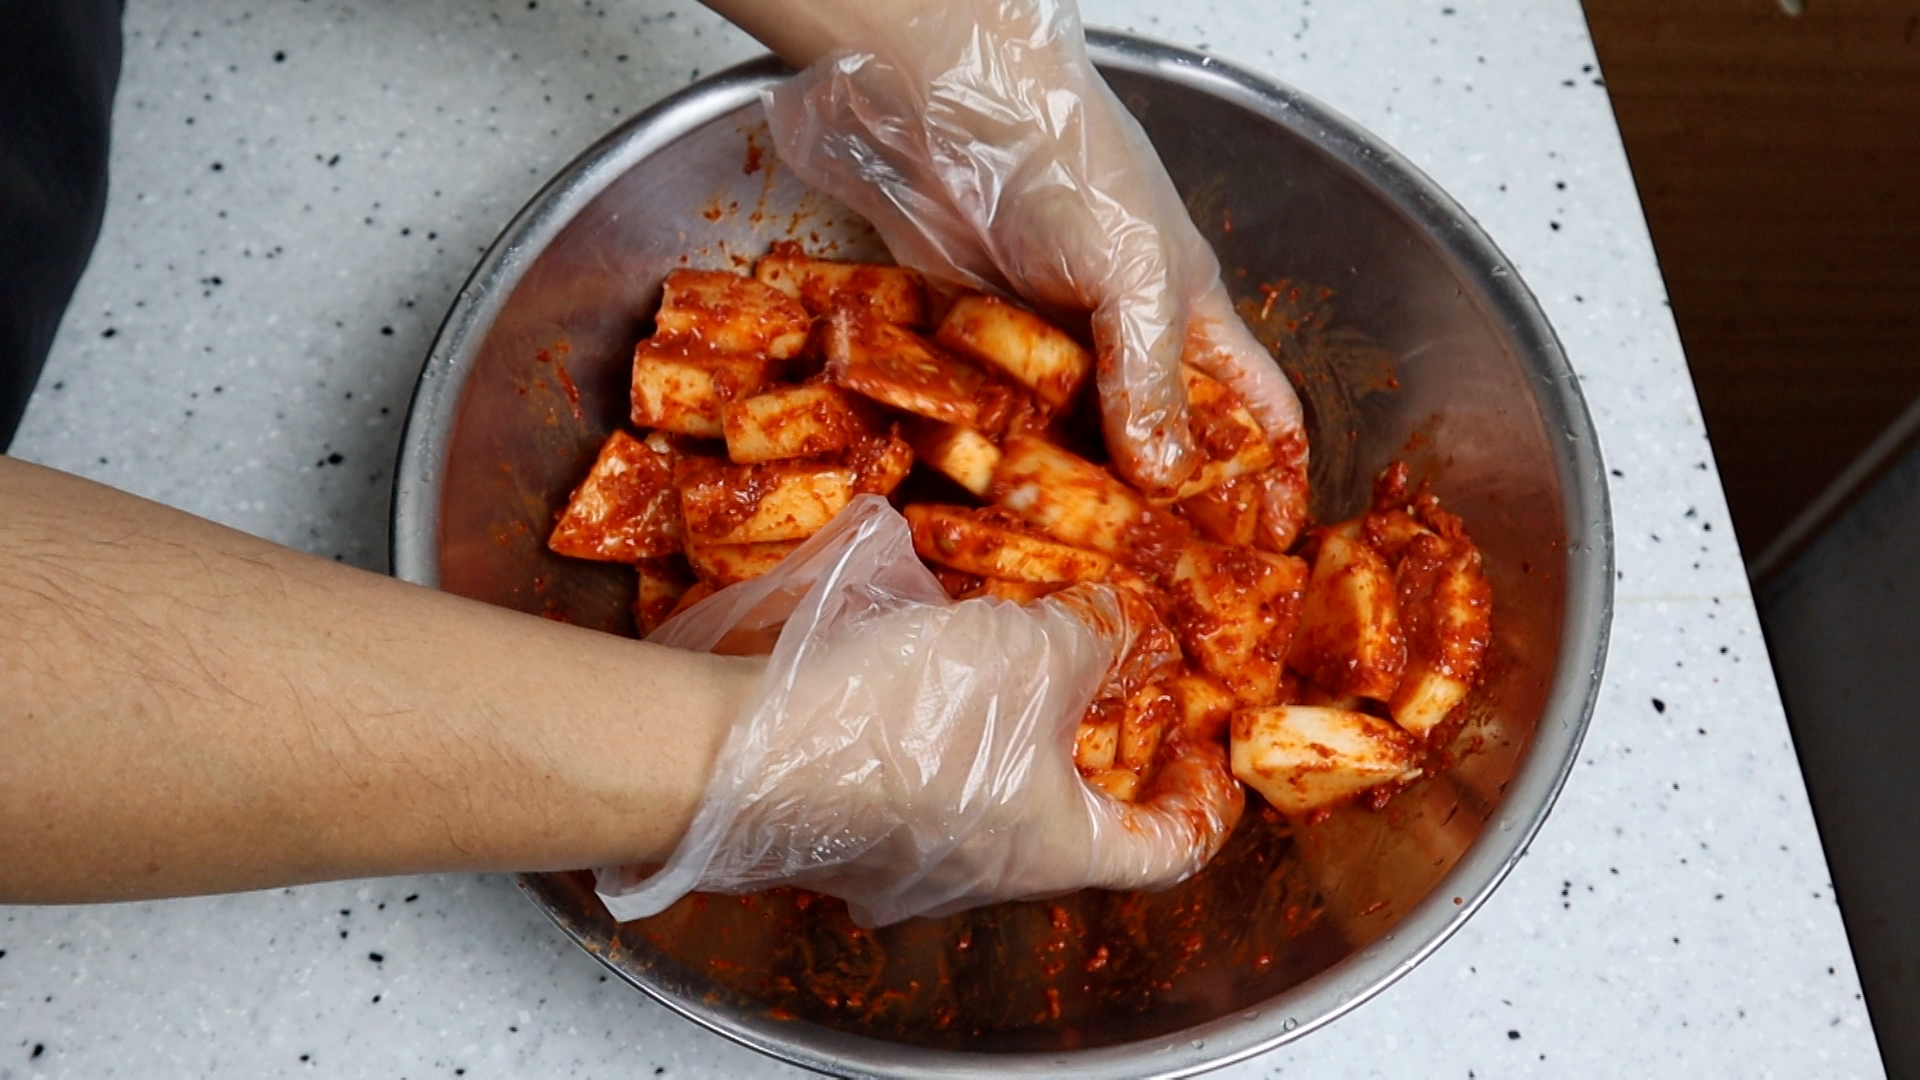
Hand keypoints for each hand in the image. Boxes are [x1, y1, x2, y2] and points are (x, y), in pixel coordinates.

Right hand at [596, 496, 1243, 926]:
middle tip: (1100, 680)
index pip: (1166, 852)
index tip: (1207, 758)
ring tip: (1002, 653)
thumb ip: (1094, 637)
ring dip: (1007, 730)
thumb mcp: (1036, 649)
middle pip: (1071, 824)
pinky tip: (913, 663)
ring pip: (984, 798)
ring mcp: (903, 865)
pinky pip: (911, 781)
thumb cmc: (911, 720)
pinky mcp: (839, 832)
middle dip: (1092, 748)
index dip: (1202, 804)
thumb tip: (1115, 628)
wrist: (738, 753)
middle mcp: (983, 878)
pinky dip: (934, 729)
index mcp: (1055, 854)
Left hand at [751, 0, 1307, 517]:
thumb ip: (1151, 379)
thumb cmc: (1068, 165)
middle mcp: (1121, 339)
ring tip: (1070, 569)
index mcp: (1190, 317)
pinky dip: (990, 464)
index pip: (1256, 410)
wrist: (947, 108)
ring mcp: (1045, 347)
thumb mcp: (1137, 277)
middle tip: (1158, 584)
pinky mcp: (972, 348)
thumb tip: (1166, 478)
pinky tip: (987, 512)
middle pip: (1156, 445)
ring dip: (1068, 502)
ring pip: (1068, 447)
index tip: (1272, 545)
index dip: (1273, 475)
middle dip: (1162, 512)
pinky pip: (989, 423)